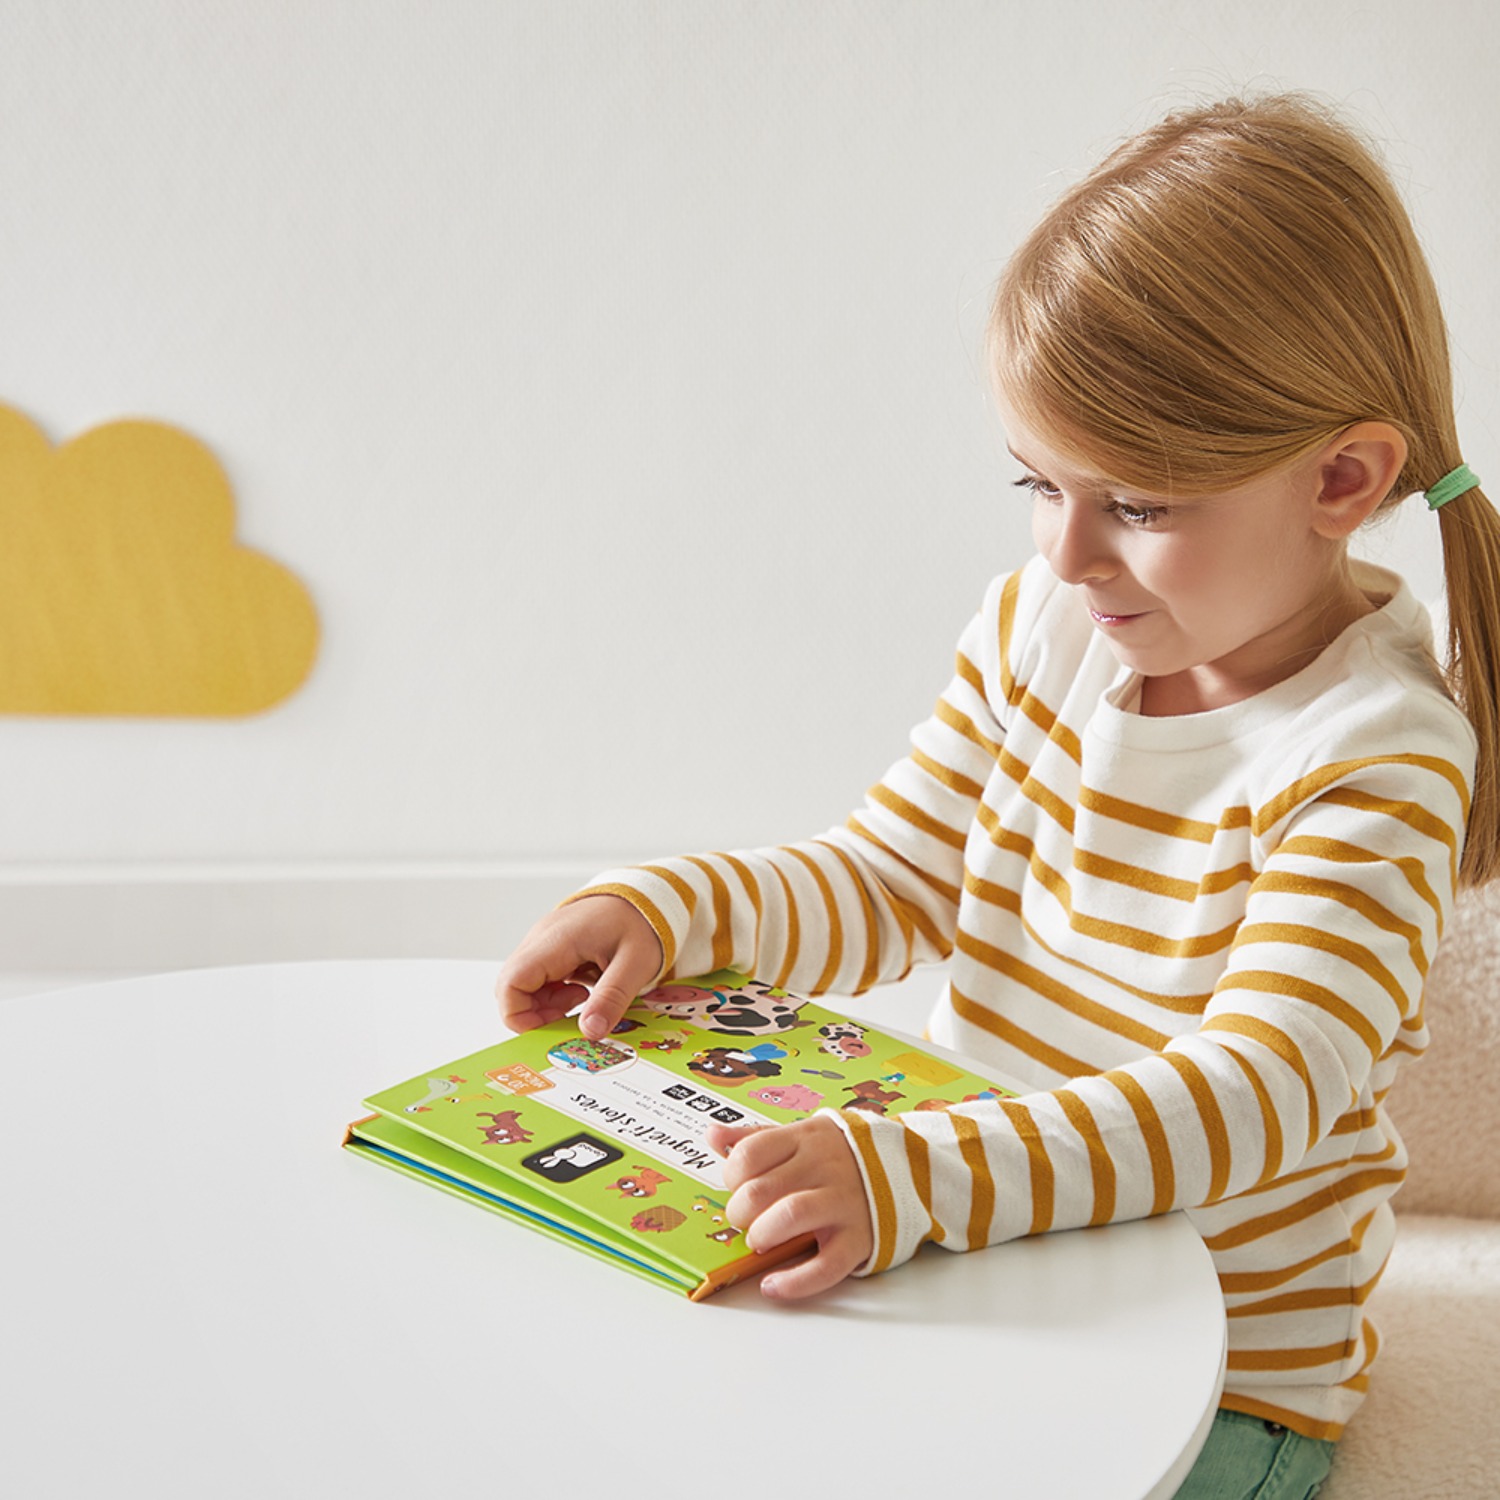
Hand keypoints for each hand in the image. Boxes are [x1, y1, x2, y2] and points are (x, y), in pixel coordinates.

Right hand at [495, 895, 662, 1039]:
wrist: (646, 895)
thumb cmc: (641, 921)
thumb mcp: (636, 963)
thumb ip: (612, 998)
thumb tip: (591, 1032)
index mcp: (556, 941)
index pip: (510, 983)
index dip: (520, 1016)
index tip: (552, 1028)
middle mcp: (541, 939)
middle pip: (512, 987)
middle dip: (536, 1013)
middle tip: (573, 1016)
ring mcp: (545, 942)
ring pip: (524, 985)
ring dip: (547, 1004)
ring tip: (584, 999)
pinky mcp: (553, 947)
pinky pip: (540, 978)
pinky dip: (555, 993)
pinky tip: (583, 990)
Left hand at [705, 1116, 873, 1299]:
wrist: (905, 1168)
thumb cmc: (839, 1156)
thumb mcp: (800, 1136)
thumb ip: (756, 1138)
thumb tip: (713, 1134)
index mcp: (804, 1139)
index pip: (750, 1153)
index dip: (732, 1176)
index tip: (738, 1187)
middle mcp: (823, 1167)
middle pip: (762, 1189)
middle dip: (740, 1212)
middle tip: (745, 1219)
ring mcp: (843, 1203)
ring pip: (791, 1216)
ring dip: (763, 1234)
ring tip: (760, 1241)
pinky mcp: (860, 1238)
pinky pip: (825, 1266)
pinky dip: (794, 1282)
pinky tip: (774, 1285)